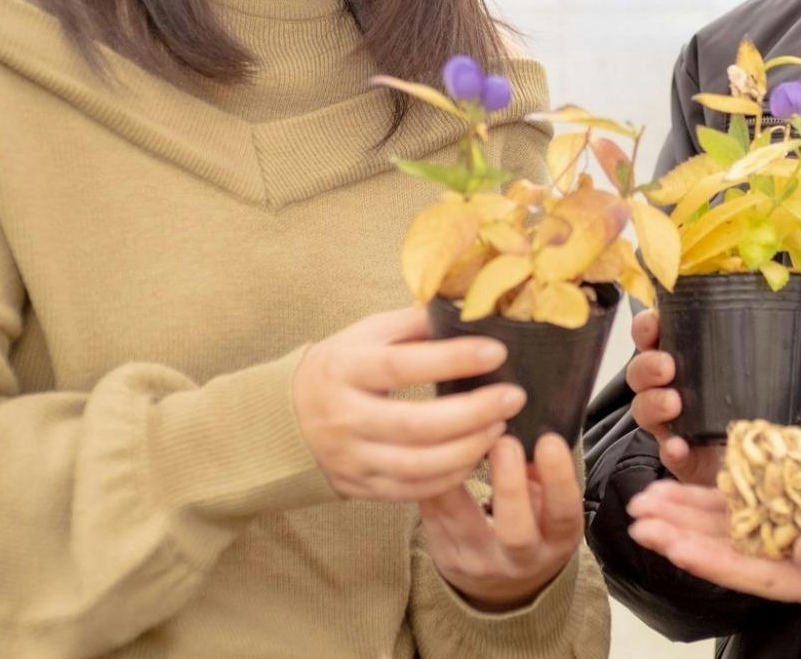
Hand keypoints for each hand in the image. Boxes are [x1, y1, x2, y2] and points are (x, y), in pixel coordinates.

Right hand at [291, 305, 522, 500]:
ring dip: (468, 449)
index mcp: (344, 368)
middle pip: (414, 423)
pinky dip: (450, 477)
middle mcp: (345, 417)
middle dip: (472, 413)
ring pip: (417, 465)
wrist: (287, 419)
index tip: (496, 352)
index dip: (452, 359)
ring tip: (500, 428)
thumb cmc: (342, 367)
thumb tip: (467, 309)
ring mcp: (352, 458)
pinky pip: (412, 491)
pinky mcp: (361, 488)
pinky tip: (476, 457)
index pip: (402, 366)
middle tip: (513, 397)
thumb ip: (412, 325)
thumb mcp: (365, 335)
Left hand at [419, 433, 583, 610]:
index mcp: (556, 541)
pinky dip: (430, 481)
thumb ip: (543, 475)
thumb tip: (530, 431)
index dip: (559, 479)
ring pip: (461, 522)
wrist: (503, 585)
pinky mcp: (446, 557)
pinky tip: (429, 452)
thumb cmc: (534, 527)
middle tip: (504, 442)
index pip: (563, 513)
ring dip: (456, 476)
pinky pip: (434, 515)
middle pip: (515, 532)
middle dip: (509, 486)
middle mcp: (520, 560)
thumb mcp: (550, 507)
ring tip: (455, 437)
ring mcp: (480, 562)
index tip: (549, 441)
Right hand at [624, 306, 800, 486]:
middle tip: (667, 366)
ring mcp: (669, 424)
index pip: (654, 336)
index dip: (647, 326)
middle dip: (647, 365)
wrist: (754, 464)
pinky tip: (679, 446)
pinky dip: (670, 448)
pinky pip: (665, 451)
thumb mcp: (772, 383)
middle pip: (639, 370)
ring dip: (653, 402)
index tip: (653, 324)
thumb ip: (790, 369)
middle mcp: (669, 388)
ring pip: (642, 408)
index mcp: (686, 360)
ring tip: (674, 403)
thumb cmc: (752, 410)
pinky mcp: (679, 456)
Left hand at [624, 434, 800, 607]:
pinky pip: (722, 504)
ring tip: (641, 505)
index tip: (676, 547)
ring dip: (677, 516)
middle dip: (679, 538)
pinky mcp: (764, 505)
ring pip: (714, 528)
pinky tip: (664, 489)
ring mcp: (769, 533)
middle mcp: (782, 560)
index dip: (711, 562)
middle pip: (722, 553)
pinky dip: (692, 497)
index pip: (750, 574)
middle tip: (640, 526)